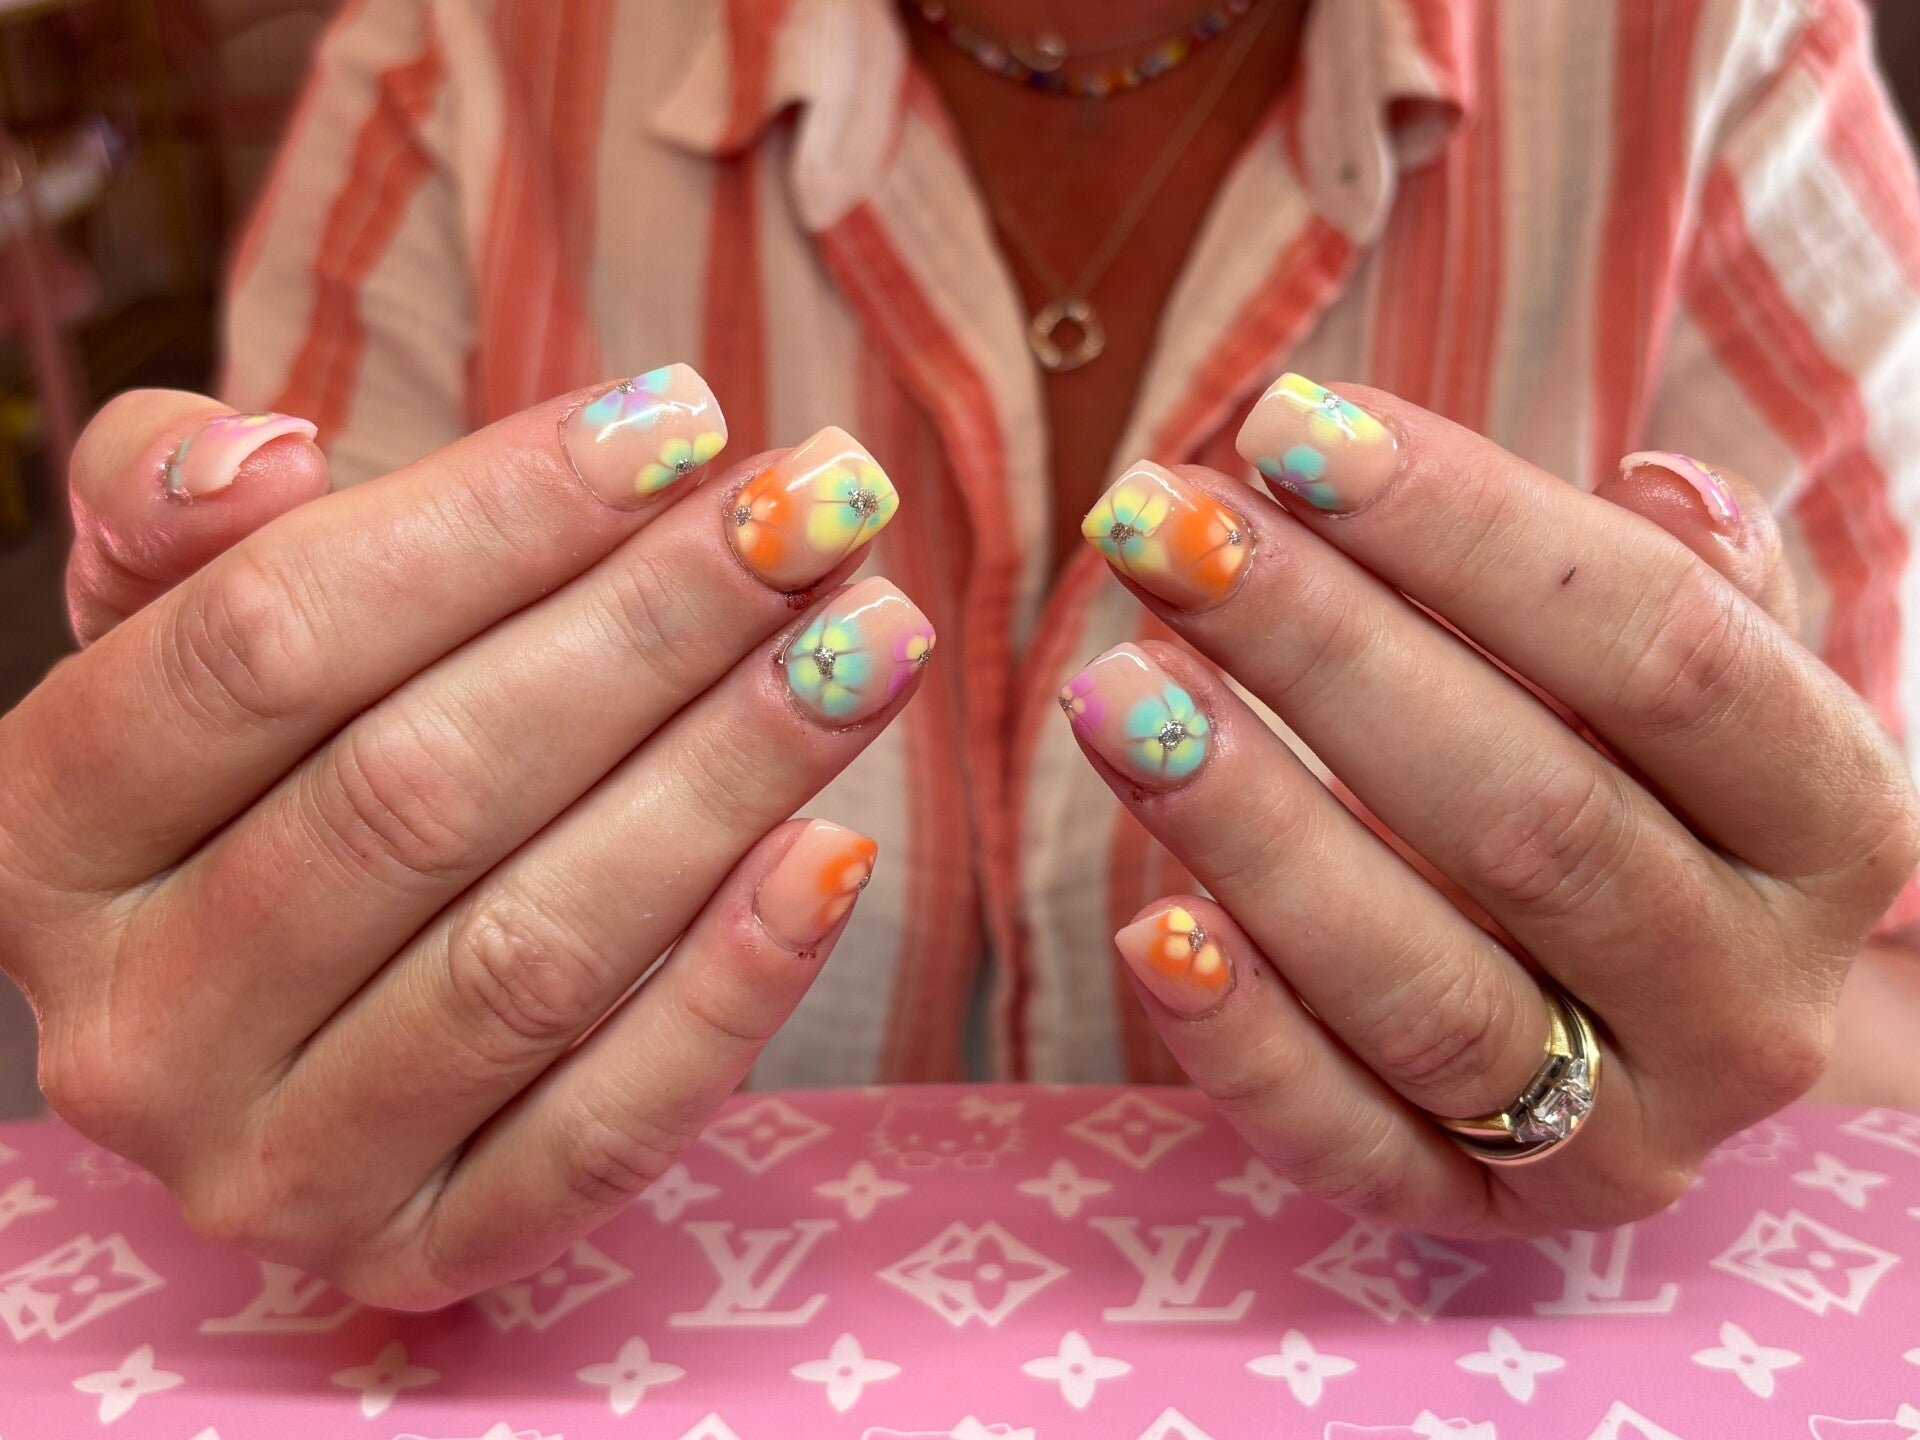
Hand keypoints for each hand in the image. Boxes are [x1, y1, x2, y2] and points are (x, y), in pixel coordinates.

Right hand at [0, 369, 930, 1302]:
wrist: (324, 968)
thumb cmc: (293, 742)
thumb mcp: (190, 604)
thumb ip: (177, 502)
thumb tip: (262, 464)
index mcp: (43, 834)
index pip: (267, 642)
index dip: (489, 517)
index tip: (681, 418)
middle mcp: (130, 1029)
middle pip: (417, 792)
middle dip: (650, 630)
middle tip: (821, 511)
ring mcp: (272, 1168)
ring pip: (526, 957)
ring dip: (725, 780)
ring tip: (870, 639)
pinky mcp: (421, 1251)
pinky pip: (599, 1131)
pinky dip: (728, 990)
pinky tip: (837, 850)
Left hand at [1063, 374, 1919, 1234]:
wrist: (1678, 1020)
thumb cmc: (1656, 796)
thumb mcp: (1710, 690)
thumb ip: (1681, 591)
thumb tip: (1655, 487)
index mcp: (1830, 825)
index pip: (1667, 655)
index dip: (1473, 530)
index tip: (1289, 426)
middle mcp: (1748, 998)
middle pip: (1531, 816)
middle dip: (1323, 651)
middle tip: (1154, 526)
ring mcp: (1621, 1131)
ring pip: (1428, 990)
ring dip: (1257, 831)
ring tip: (1113, 695)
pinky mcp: (1482, 1212)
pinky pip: (1354, 1145)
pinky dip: (1247, 1044)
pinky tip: (1147, 931)